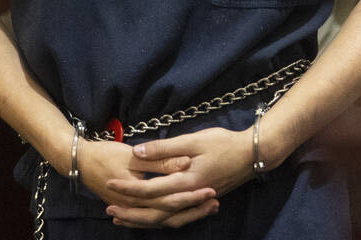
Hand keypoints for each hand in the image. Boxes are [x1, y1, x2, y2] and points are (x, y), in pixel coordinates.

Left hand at [103, 128, 253, 228]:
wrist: (251, 155)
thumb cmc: (223, 144)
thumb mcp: (193, 140)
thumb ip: (165, 148)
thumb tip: (138, 152)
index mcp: (185, 181)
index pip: (149, 190)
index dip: (127, 188)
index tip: (108, 184)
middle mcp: (189, 196)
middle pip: (154, 212)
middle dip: (130, 212)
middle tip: (109, 209)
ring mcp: (196, 201)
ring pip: (165, 218)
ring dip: (143, 219)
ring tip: (123, 217)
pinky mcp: (200, 201)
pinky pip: (176, 217)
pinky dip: (160, 218)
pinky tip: (151, 215)